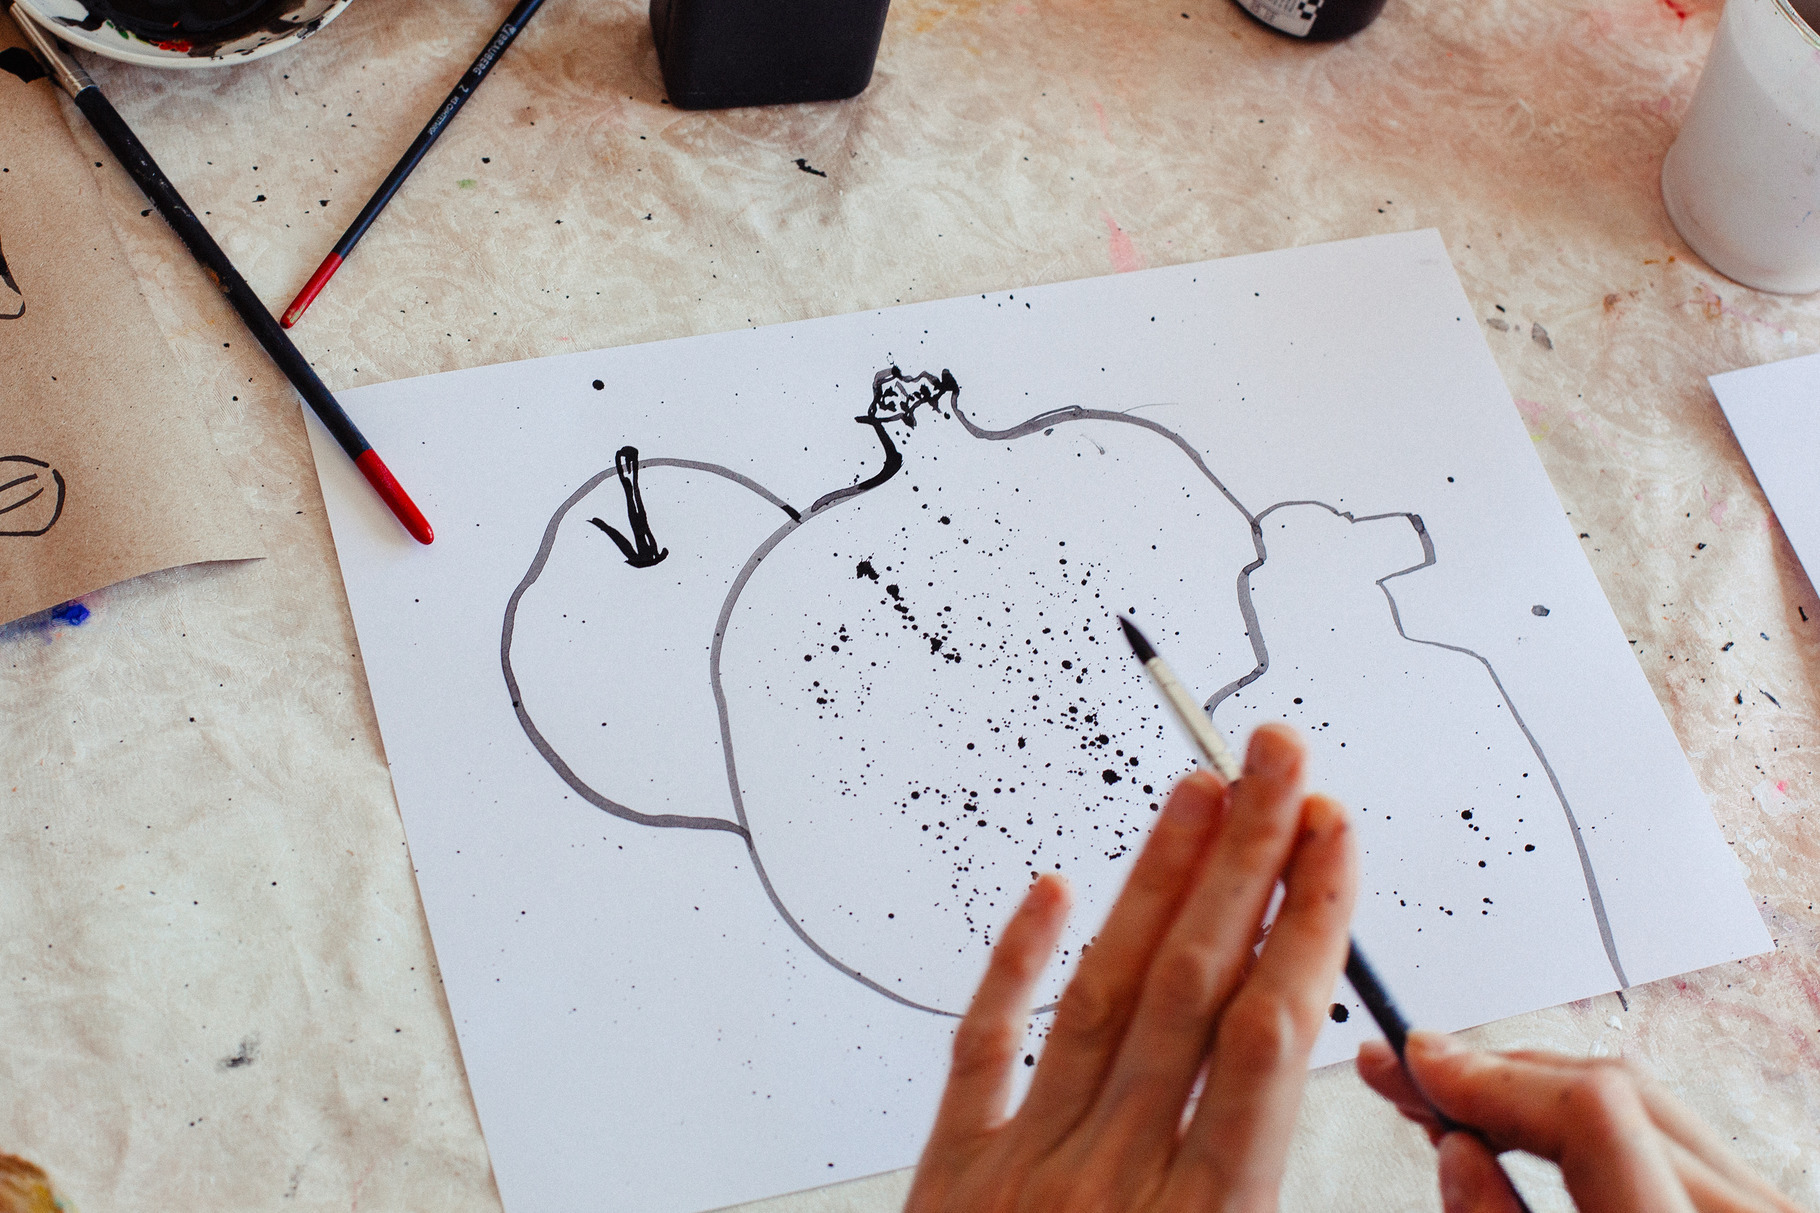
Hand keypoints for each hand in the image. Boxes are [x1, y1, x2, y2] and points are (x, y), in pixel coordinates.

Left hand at [906, 724, 1357, 1212]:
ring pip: (1104, 994)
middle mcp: (1114, 1177)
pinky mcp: (954, 1173)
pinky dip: (1017, 962)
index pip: (1268, 1038)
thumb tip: (1308, 1079)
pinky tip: (1050, 893)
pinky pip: (985, 1046)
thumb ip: (1264, 1195)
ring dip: (1157, 883)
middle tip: (1275, 761)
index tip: (1329, 834)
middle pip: (1193, 986)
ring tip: (1197, 793)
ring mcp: (1029, 1166)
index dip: (1305, 921)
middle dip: (1246, 859)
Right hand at [1358, 1032, 1805, 1212]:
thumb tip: (1459, 1151)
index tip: (1414, 1066)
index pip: (1593, 1114)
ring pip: (1643, 1104)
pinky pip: (1667, 1139)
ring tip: (1454, 1100)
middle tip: (1406, 1074)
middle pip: (1613, 1093)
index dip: (1490, 1075)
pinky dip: (1586, 1126)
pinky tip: (1525, 1127)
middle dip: (1495, 1075)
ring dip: (1534, 1094)